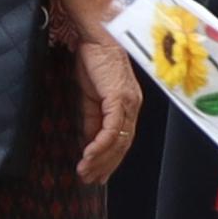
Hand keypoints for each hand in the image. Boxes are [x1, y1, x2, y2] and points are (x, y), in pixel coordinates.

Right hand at [66, 18, 140, 185]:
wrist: (95, 38)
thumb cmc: (94, 62)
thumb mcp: (91, 97)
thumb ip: (92, 119)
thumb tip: (89, 141)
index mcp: (127, 106)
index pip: (122, 139)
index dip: (111, 159)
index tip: (98, 175)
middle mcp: (132, 106)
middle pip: (122, 144)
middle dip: (106, 165)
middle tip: (90, 180)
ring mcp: (128, 102)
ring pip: (118, 139)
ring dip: (100, 159)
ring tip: (85, 173)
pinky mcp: (119, 97)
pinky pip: (111, 127)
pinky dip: (100, 144)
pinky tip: (87, 155)